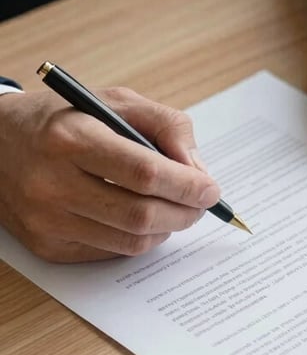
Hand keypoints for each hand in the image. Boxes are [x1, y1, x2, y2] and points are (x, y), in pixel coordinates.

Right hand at [0, 88, 219, 261]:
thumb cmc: (64, 119)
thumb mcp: (114, 101)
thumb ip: (166, 126)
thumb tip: (197, 171)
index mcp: (70, 138)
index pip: (144, 172)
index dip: (187, 185)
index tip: (210, 188)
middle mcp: (52, 183)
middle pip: (141, 214)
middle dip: (185, 213)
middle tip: (200, 204)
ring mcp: (47, 220)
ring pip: (131, 242)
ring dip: (167, 229)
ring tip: (174, 210)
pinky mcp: (47, 246)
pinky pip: (111, 252)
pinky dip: (138, 239)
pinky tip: (140, 218)